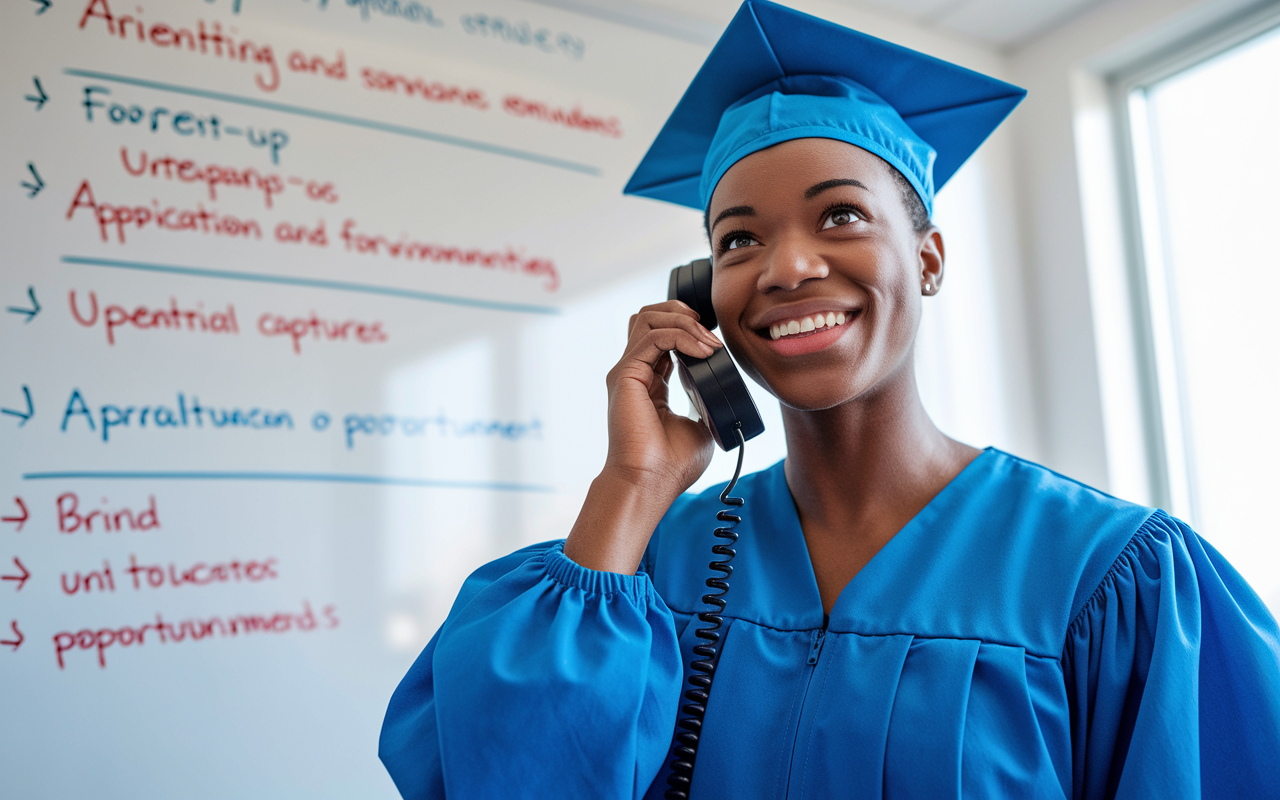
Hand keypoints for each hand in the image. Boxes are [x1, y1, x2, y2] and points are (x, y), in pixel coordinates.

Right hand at [564, 300, 719, 572]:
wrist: (649, 483)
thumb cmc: (671, 464)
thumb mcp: (700, 426)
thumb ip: (704, 402)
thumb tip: (720, 389)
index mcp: (649, 382)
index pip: (661, 336)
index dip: (688, 329)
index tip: (715, 343)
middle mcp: (634, 372)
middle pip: (648, 316)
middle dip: (681, 313)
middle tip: (710, 332)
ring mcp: (627, 372)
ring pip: (648, 318)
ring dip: (683, 322)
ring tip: (708, 342)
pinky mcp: (626, 375)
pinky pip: (654, 337)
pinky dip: (682, 337)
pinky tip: (703, 352)